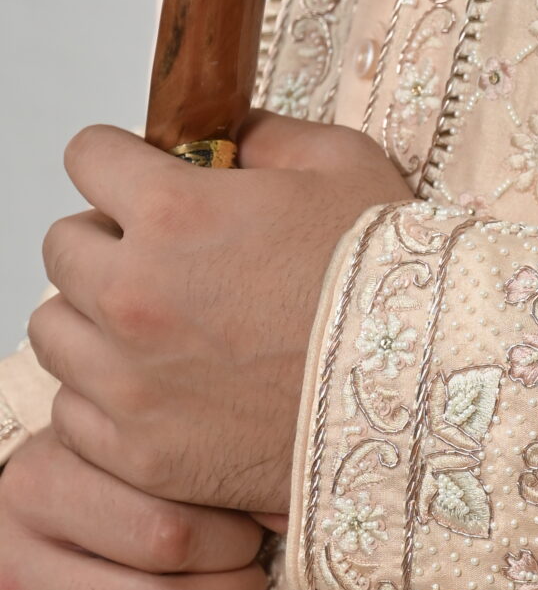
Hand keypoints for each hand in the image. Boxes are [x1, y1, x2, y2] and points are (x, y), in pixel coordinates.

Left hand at [30, 113, 412, 518]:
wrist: (432, 398)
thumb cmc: (396, 284)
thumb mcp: (347, 167)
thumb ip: (266, 136)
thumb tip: (225, 139)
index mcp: (174, 213)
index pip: (86, 156)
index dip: (121, 163)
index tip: (145, 182)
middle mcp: (134, 295)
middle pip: (62, 245)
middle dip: (107, 242)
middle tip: (163, 261)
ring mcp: (130, 382)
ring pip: (53, 332)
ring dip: (94, 322)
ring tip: (158, 332)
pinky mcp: (142, 453)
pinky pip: (73, 414)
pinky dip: (107, 401)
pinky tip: (166, 392)